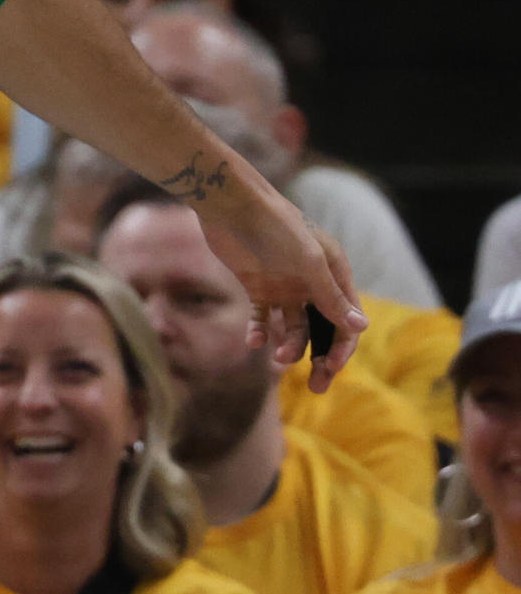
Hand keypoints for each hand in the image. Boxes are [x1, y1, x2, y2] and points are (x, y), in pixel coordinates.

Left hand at [188, 175, 363, 389]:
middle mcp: (312, 284)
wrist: (231, 205)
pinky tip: (254, 342)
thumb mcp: (308, 262)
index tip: (332, 369)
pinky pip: (262, 319)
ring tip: (277, 357)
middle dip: (322, 359)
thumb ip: (330, 295)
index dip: (343, 348)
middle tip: (317, 388)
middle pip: (323, 330)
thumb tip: (361, 327)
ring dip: (289, 346)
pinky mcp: (256, 286)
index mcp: (334, 275)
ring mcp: (284, 286)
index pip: (347, 321)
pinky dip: (259, 333)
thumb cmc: (275, 227)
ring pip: (293, 328)